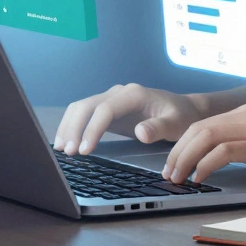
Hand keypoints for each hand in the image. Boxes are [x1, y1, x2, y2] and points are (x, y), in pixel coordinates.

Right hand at [53, 83, 207, 155]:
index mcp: (133, 94)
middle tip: (67, 152)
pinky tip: (66, 142)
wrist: (184, 109)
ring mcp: (111, 100)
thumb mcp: (176, 124)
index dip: (92, 128)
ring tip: (61, 149)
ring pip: (81, 108)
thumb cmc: (181, 116)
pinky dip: (73, 126)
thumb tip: (140, 132)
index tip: (84, 150)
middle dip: (74, 127)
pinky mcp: (108, 109)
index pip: (105, 109)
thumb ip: (158, 127)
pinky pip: (85, 114)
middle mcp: (118, 93)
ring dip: (69, 126)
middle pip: (87, 105)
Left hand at [163, 103, 245, 185]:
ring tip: (178, 177)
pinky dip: (206, 164)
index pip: (202, 124)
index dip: (181, 143)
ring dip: (186, 158)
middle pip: (198, 128)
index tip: (173, 162)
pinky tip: (201, 177)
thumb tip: (219, 157)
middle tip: (168, 172)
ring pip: (205, 137)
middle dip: (177, 151)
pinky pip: (224, 152)